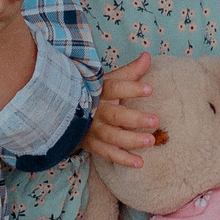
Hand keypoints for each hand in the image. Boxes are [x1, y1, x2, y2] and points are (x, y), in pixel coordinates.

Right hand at [88, 53, 157, 167]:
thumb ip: (130, 71)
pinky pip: (108, 153)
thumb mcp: (109, 80)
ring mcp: (92, 129)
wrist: (63, 111)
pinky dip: (122, 159)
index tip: (150, 89)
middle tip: (156, 121)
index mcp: (100, 91)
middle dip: (135, 119)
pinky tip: (139, 163)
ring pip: (111, 136)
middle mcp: (95, 110)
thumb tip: (147, 56)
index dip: (132, 89)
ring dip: (131, 140)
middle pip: (115, 115)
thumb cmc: (95, 94)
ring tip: (150, 141)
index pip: (115, 88)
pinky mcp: (90, 144)